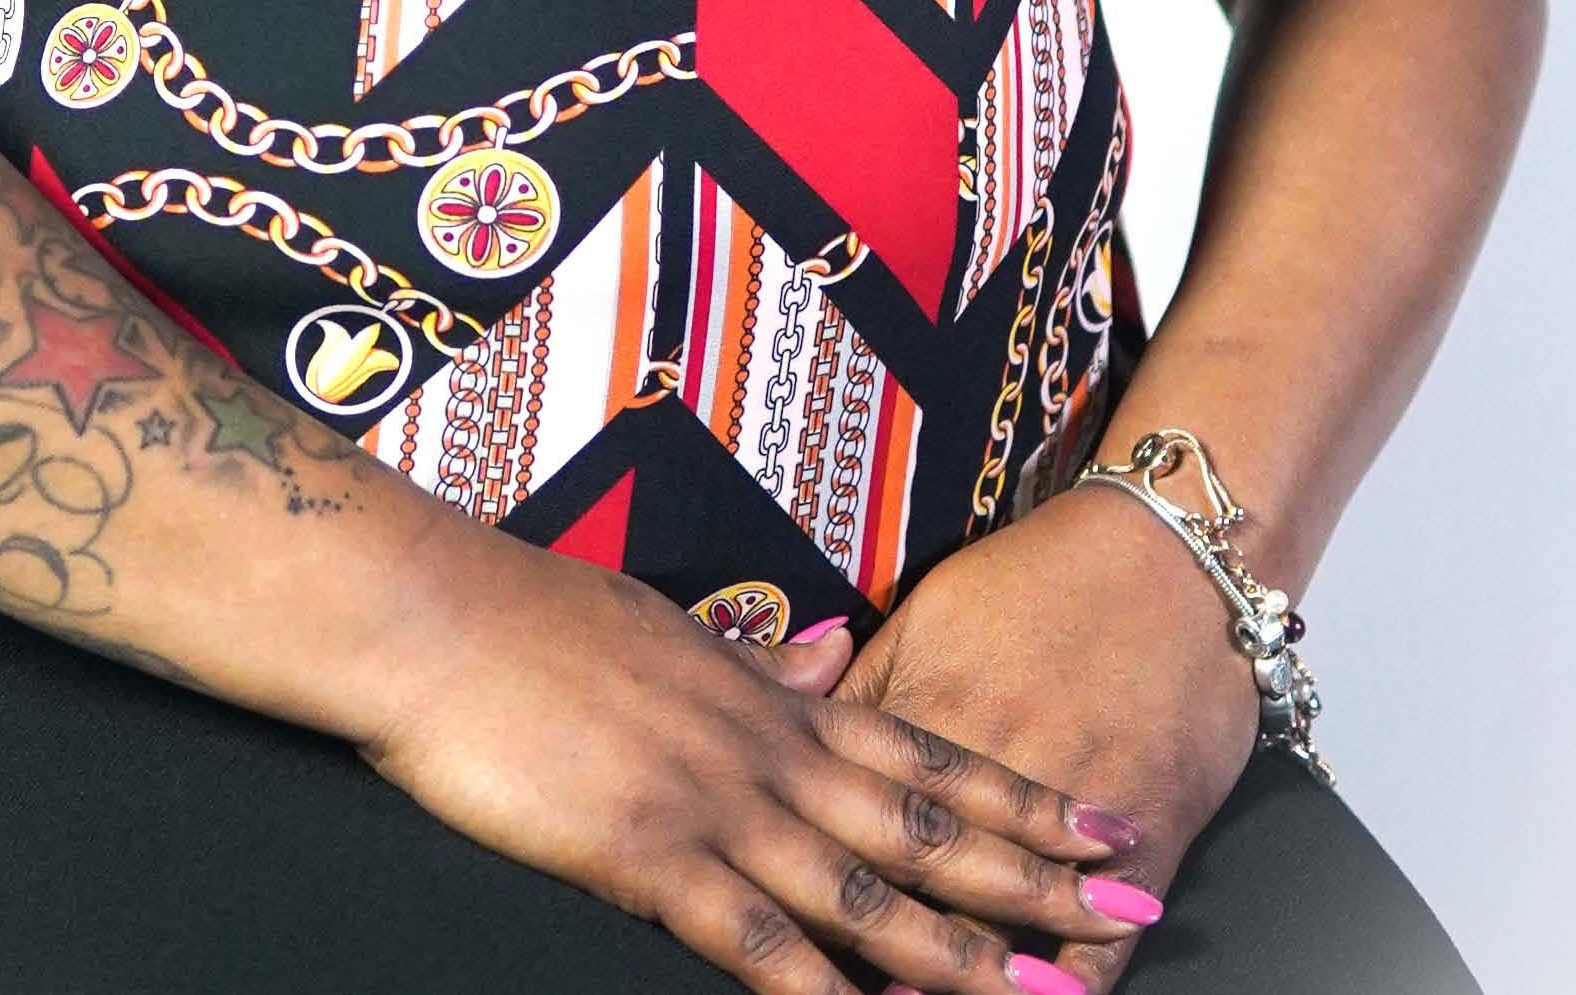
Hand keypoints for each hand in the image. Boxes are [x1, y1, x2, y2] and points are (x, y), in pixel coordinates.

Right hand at [358, 516, 1165, 992]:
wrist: (440, 617)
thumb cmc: (534, 621)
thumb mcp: (668, 627)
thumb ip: (753, 658)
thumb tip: (821, 659)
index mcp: (768, 700)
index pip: (922, 755)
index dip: (1018, 797)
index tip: (1102, 825)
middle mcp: (766, 750)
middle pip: (928, 826)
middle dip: (1038, 880)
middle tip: (1135, 910)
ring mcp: (715, 801)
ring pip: (868, 891)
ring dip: (967, 953)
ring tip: (1051, 994)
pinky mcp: (651, 853)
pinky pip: (756, 940)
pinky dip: (822, 992)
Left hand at [838, 484, 1263, 984]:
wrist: (1169, 553)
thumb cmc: (1040, 579)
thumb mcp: (931, 613)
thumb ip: (864, 682)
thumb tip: (795, 725)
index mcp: (926, 711)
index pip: (846, 809)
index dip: (807, 871)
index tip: (772, 914)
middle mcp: (991, 766)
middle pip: (916, 882)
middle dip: (873, 947)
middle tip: (831, 994)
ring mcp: (1070, 810)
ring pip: (1000, 924)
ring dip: (962, 979)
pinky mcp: (1148, 837)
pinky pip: (1104, 945)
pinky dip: (1071, 987)